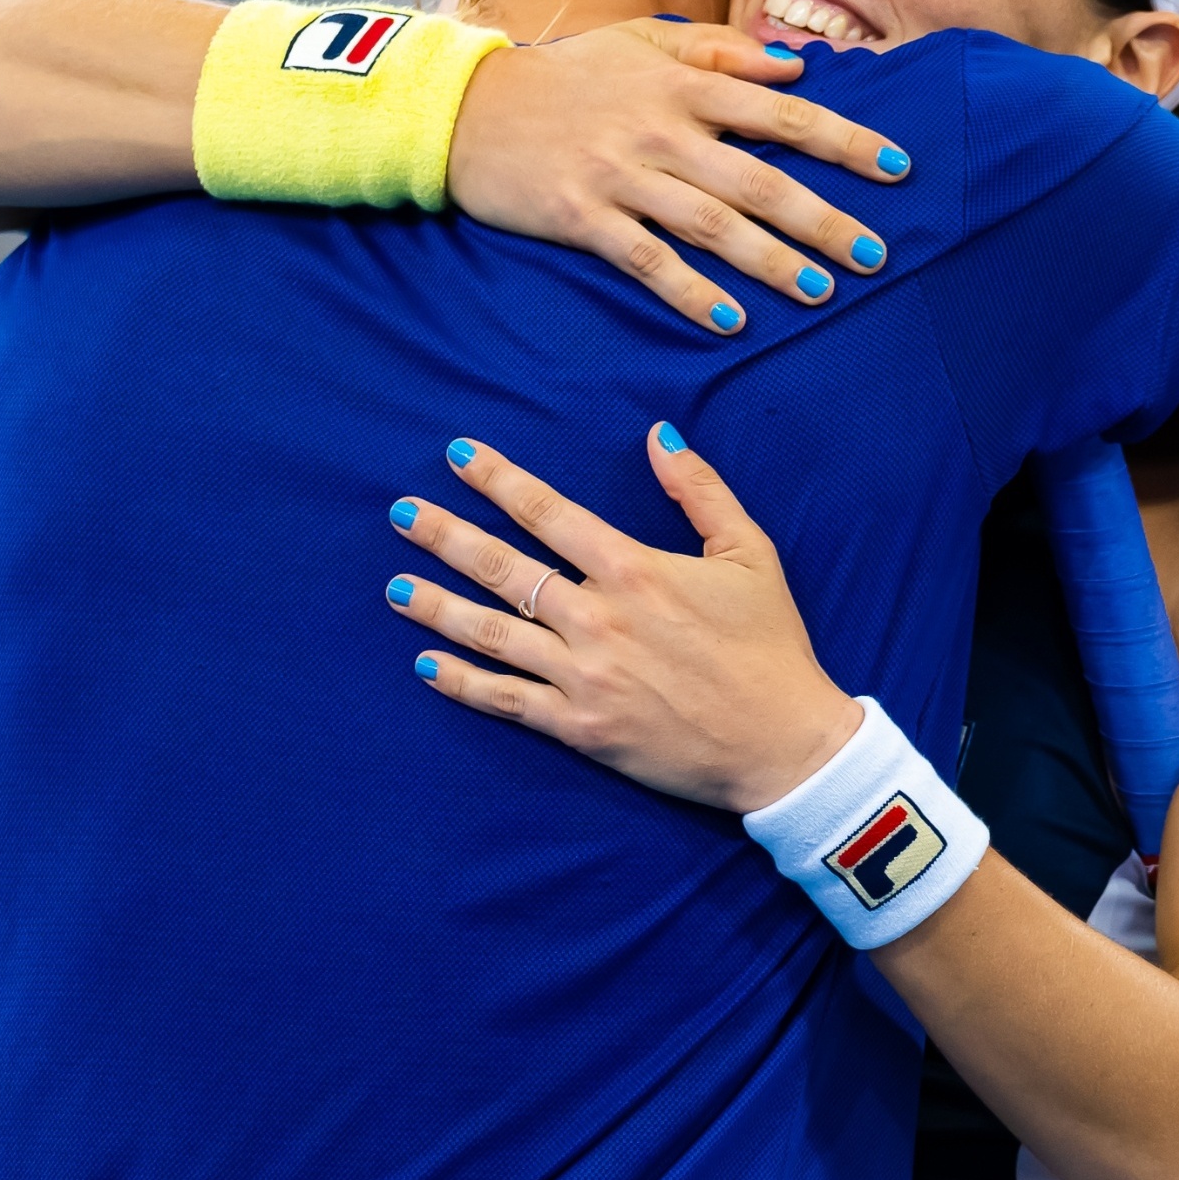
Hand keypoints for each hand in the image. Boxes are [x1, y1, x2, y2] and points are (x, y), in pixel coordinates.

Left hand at [384, 427, 861, 811]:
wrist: (784, 744)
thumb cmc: (770, 645)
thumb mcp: (750, 553)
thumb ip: (700, 491)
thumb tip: (658, 435)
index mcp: (635, 570)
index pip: (548, 513)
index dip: (499, 481)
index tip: (458, 456)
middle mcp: (599, 619)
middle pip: (503, 567)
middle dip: (445, 536)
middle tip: (401, 512)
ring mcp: (584, 677)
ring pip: (492, 633)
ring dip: (437, 606)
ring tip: (394, 585)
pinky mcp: (581, 729)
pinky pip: (507, 701)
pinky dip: (462, 682)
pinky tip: (425, 664)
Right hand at [446, 20, 910, 334]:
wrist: (465, 109)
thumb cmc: (564, 75)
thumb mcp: (640, 41)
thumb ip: (718, 50)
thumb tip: (795, 68)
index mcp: (683, 83)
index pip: (782, 114)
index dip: (844, 139)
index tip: (898, 165)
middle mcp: (661, 129)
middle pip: (760, 179)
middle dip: (824, 219)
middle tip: (877, 256)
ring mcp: (621, 176)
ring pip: (712, 225)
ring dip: (771, 261)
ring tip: (822, 291)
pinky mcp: (582, 218)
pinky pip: (647, 262)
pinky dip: (690, 292)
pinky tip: (730, 321)